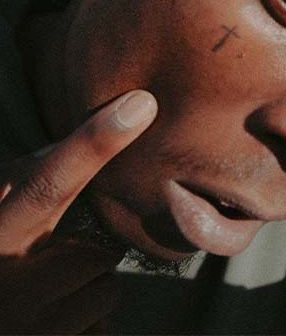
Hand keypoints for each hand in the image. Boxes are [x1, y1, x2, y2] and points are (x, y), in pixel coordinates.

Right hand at [0, 90, 156, 333]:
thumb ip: (36, 181)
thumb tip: (103, 135)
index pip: (48, 184)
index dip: (94, 143)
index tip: (141, 104)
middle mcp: (5, 287)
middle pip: (97, 250)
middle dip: (87, 253)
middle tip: (48, 261)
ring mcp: (28, 331)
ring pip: (104, 290)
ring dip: (86, 289)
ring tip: (45, 293)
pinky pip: (100, 326)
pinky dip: (85, 321)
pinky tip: (51, 320)